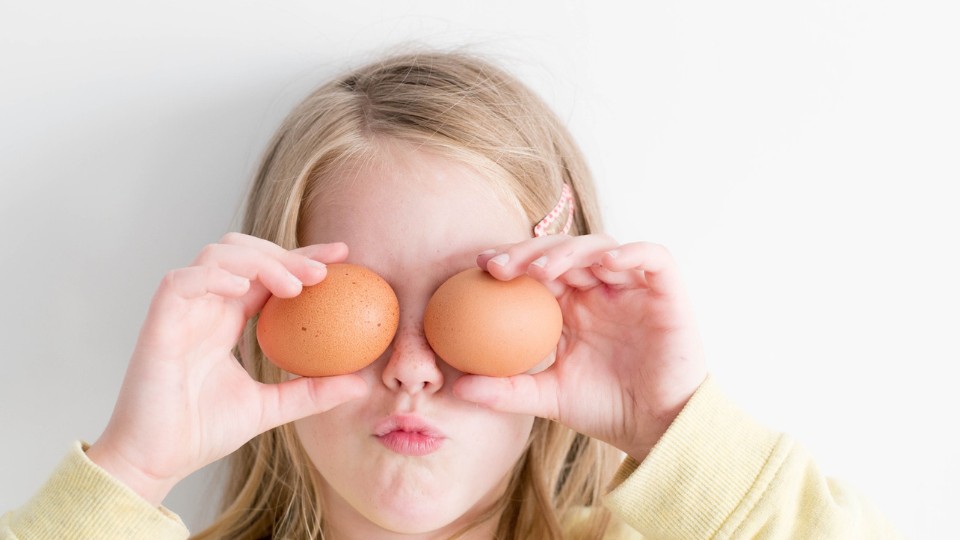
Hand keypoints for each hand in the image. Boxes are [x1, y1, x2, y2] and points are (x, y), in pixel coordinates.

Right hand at [86, 233, 368, 504]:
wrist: (155, 462)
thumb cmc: (201, 433)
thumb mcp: (270, 408)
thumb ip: (311, 392)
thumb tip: (360, 385)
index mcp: (226, 320)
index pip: (267, 274)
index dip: (301, 258)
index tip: (342, 257)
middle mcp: (205, 307)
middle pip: (244, 252)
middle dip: (285, 253)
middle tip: (324, 271)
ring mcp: (181, 311)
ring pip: (216, 255)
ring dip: (258, 260)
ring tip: (293, 286)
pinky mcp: (158, 323)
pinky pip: (182, 281)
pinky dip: (213, 275)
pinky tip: (244, 285)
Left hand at [453, 234, 706, 461]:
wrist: (657, 428)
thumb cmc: (605, 410)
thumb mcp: (547, 398)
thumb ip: (505, 390)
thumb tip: (456, 388)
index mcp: (571, 306)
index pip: (537, 269)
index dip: (510, 260)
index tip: (479, 267)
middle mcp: (600, 289)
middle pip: (563, 251)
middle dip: (529, 251)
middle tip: (500, 266)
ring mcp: (632, 286)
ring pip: (600, 247)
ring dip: (570, 251)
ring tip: (543, 269)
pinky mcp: (667, 290)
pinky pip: (653, 257)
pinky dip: (631, 253)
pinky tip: (604, 264)